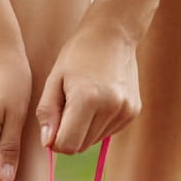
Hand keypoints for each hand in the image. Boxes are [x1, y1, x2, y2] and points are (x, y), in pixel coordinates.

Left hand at [36, 23, 140, 153]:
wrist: (113, 34)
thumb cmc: (77, 55)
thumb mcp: (53, 80)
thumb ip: (47, 114)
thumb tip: (48, 145)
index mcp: (87, 99)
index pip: (67, 146)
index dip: (55, 141)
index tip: (53, 125)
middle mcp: (110, 107)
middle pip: (80, 147)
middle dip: (68, 135)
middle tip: (67, 108)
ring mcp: (125, 111)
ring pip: (93, 142)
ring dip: (83, 130)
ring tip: (83, 101)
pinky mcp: (133, 112)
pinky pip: (106, 133)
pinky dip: (97, 124)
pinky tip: (97, 101)